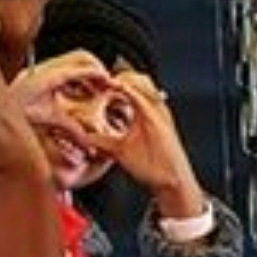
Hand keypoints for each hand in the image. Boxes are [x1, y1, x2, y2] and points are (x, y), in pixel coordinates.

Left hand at [82, 72, 203, 216]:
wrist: (170, 181)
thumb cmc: (152, 166)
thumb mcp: (121, 150)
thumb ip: (104, 141)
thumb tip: (86, 139)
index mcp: (146, 112)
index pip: (129, 87)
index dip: (112, 82)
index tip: (94, 81)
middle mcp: (155, 108)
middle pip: (136, 79)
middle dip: (116, 75)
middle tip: (97, 75)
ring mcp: (158, 111)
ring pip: (141, 82)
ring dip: (122, 79)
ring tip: (104, 79)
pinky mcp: (159, 118)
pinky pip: (144, 98)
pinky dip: (130, 90)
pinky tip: (116, 87)